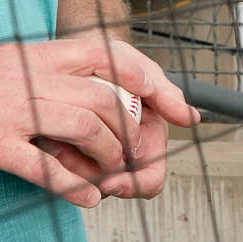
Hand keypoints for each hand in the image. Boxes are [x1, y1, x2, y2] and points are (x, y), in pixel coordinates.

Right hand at [0, 37, 194, 206]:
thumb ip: (44, 83)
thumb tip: (90, 110)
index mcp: (34, 53)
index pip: (115, 56)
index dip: (158, 84)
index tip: (185, 112)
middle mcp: (28, 74)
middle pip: (112, 100)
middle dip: (138, 140)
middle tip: (141, 166)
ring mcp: (9, 108)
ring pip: (90, 130)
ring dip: (111, 163)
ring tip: (110, 183)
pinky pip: (47, 167)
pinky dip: (75, 188)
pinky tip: (85, 200)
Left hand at [40, 36, 196, 200]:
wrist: (75, 55)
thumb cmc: (111, 62)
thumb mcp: (139, 69)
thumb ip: (165, 92)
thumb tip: (191, 118)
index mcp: (146, 140)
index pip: (149, 180)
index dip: (135, 184)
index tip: (113, 180)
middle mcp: (122, 153)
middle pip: (117, 187)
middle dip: (96, 177)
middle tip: (77, 164)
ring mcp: (96, 156)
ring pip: (89, 183)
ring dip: (74, 169)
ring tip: (59, 145)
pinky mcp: (69, 154)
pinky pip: (64, 173)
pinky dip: (58, 160)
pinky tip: (51, 142)